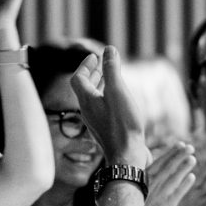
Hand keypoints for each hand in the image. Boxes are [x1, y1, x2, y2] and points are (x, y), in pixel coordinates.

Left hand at [69, 46, 149, 166]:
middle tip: (102, 62)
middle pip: (85, 88)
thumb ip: (112, 70)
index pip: (78, 78)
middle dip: (93, 73)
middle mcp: (88, 111)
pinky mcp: (106, 129)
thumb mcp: (118, 92)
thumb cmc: (122, 125)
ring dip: (100, 84)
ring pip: (93, 98)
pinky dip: (107, 96)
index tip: (95, 56)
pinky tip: (119, 98)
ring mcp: (96, 121)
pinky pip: (102, 107)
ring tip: (110, 76)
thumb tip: (108, 50)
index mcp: (87, 100)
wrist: (127, 156)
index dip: (85, 65)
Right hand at [142, 143, 196, 205]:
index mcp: (145, 177)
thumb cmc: (137, 199)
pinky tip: (192, 177)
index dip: (172, 152)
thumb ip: (148, 172)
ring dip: (184, 168)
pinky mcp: (167, 204)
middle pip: (169, 167)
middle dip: (180, 156)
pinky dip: (186, 184)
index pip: (161, 162)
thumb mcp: (137, 183)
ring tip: (193, 159)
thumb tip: (156, 158)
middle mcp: (153, 184)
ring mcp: (161, 194)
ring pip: (175, 178)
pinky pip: (179, 192)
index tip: (181, 144)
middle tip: (191, 147)